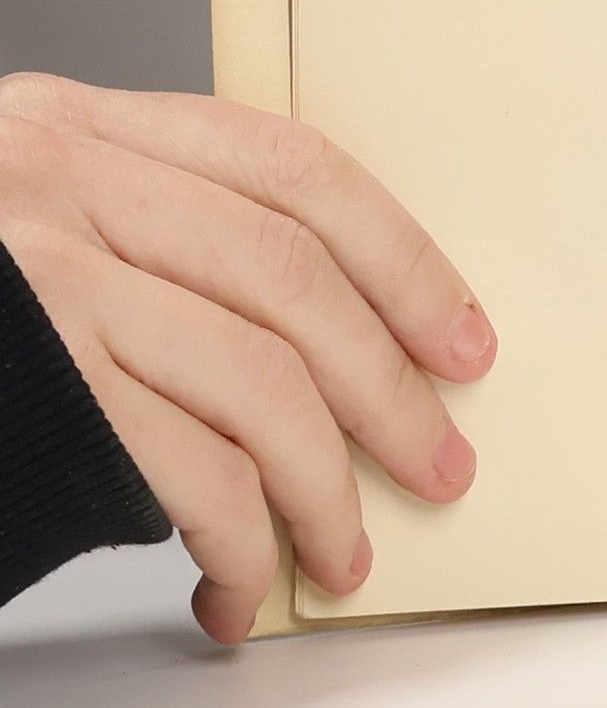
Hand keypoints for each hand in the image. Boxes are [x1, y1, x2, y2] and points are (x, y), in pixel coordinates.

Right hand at [0, 73, 494, 643]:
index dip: (402, 258)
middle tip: (438, 463)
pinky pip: (181, 469)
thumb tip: (309, 331)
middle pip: (296, 281)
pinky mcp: (21, 386)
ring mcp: (36, 280)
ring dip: (325, 487)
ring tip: (343, 552)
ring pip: (256, 381)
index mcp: (79, 126)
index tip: (460, 338)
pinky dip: (235, 539)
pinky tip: (236, 581)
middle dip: (389, 389)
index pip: (295, 171)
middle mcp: (58, 181)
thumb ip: (139, 228)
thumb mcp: (17, 209)